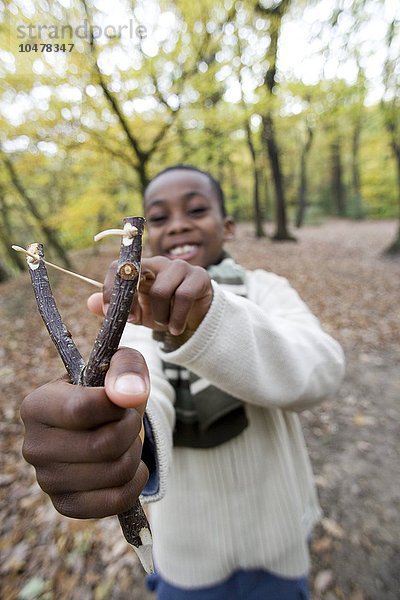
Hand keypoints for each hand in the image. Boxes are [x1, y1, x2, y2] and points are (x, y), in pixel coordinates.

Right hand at [20, 348, 149, 518]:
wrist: (104, 422)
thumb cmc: (108, 390)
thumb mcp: (120, 365)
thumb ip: (127, 368)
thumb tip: (128, 395)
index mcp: (37, 406)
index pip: (82, 410)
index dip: (117, 406)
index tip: (122, 399)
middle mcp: (34, 445)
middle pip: (104, 445)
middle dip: (131, 429)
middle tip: (128, 420)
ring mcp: (47, 480)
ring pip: (116, 472)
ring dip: (135, 453)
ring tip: (126, 440)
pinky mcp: (66, 503)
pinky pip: (116, 501)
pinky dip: (136, 481)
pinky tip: (131, 467)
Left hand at [87, 257, 212, 335]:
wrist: (195, 319)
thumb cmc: (163, 312)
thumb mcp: (137, 313)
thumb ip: (116, 308)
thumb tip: (90, 302)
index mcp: (140, 269)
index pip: (118, 267)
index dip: (111, 288)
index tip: (112, 313)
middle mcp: (159, 262)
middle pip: (137, 274)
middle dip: (132, 303)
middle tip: (134, 321)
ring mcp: (180, 267)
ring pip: (161, 290)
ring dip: (160, 316)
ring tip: (164, 325)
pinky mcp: (199, 277)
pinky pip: (183, 296)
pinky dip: (177, 318)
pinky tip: (176, 329)